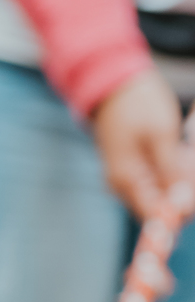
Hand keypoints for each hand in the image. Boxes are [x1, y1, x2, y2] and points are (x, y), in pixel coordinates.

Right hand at [90, 70, 183, 219]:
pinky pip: (156, 183)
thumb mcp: (161, 136)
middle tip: (190, 161)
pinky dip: (173, 173)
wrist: (114, 83)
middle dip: (184, 194)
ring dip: (181, 182)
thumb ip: (172, 173)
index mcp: (126, 180)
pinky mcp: (131, 170)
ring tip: (184, 152)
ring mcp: (125, 178)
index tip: (194, 192)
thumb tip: (183, 206)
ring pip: (160, 195)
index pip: (157, 217)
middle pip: (160, 207)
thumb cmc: (139, 104)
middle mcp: (121, 186)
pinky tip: (180, 154)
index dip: (183, 211)